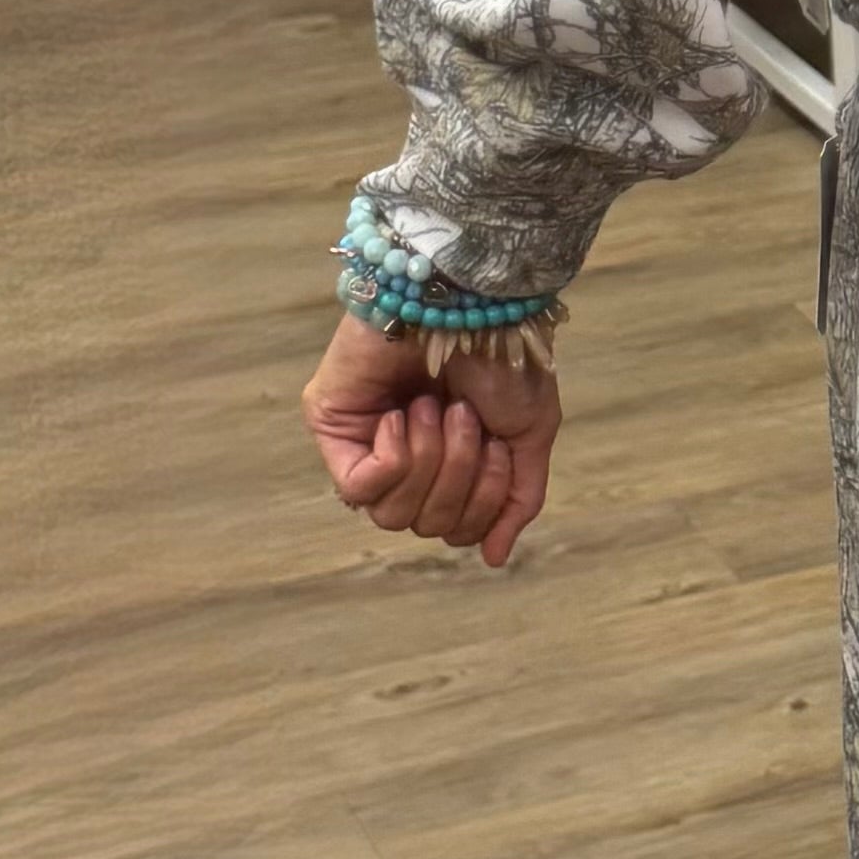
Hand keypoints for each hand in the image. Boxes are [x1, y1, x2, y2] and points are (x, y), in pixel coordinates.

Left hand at [301, 315, 559, 568]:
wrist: (468, 300)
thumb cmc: (503, 354)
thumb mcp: (528, 433)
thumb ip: (516, 498)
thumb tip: (494, 558)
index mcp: (450, 460)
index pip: (456, 530)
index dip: (482, 505)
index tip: (497, 448)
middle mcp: (405, 458)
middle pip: (425, 526)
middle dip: (458, 477)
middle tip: (466, 417)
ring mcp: (364, 444)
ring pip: (390, 515)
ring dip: (430, 461)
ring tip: (437, 408)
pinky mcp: (331, 426)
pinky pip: (359, 488)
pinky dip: (395, 456)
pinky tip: (402, 415)